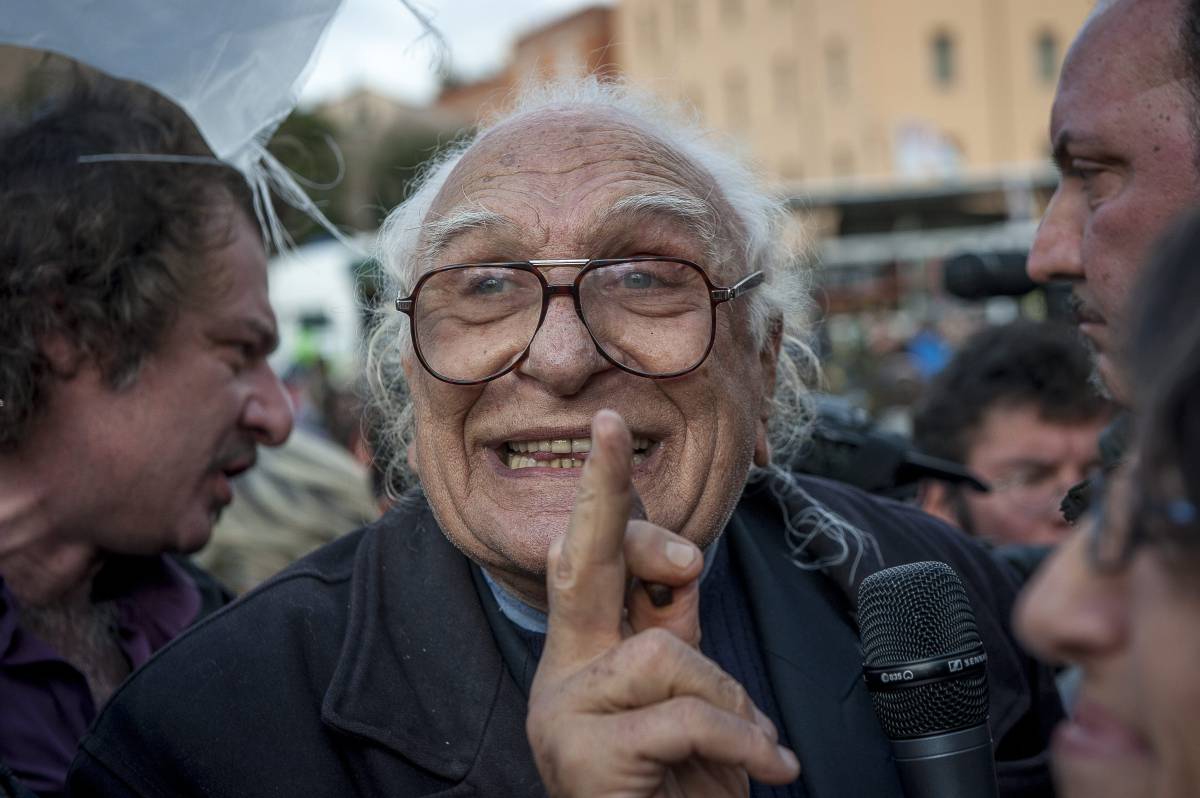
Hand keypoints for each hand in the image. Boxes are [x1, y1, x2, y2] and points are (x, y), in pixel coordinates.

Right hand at [527, 409, 800, 797]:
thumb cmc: (677, 792)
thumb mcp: (689, 709)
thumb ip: (680, 641)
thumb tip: (684, 567)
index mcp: (585, 657)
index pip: (588, 562)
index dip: (604, 498)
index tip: (614, 433)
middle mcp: (561, 675)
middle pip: (580, 564)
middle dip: (602, 491)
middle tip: (609, 425)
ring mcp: (564, 714)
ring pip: (662, 655)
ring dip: (727, 696)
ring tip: (754, 747)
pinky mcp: (583, 755)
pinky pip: (681, 713)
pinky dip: (739, 737)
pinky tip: (768, 768)